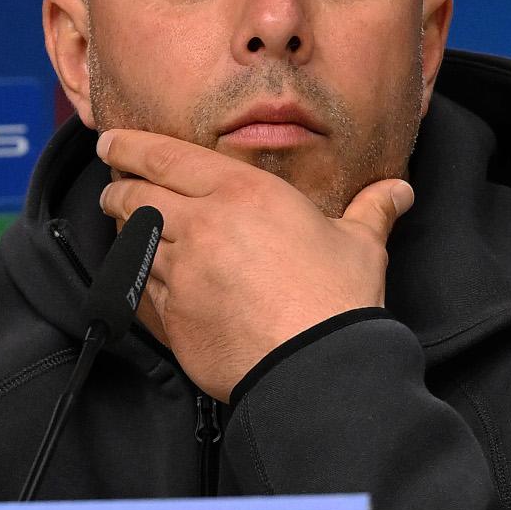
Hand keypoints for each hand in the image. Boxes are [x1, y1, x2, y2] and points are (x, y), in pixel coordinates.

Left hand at [96, 129, 413, 400]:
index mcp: (242, 192)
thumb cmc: (337, 300)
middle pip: (134, 194)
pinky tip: (144, 279)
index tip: (111, 142)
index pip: (164, 156)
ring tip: (129, 232)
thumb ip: (371, 210)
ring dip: (125, 234)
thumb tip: (399, 192)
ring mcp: (180, 272)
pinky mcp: (171, 316)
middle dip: (119, 187)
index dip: (130, 145)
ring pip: (130, 241)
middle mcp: (202, 224)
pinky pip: (139, 289)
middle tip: (115, 185)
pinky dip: (136, 280)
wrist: (315, 368)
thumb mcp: (360, 244)